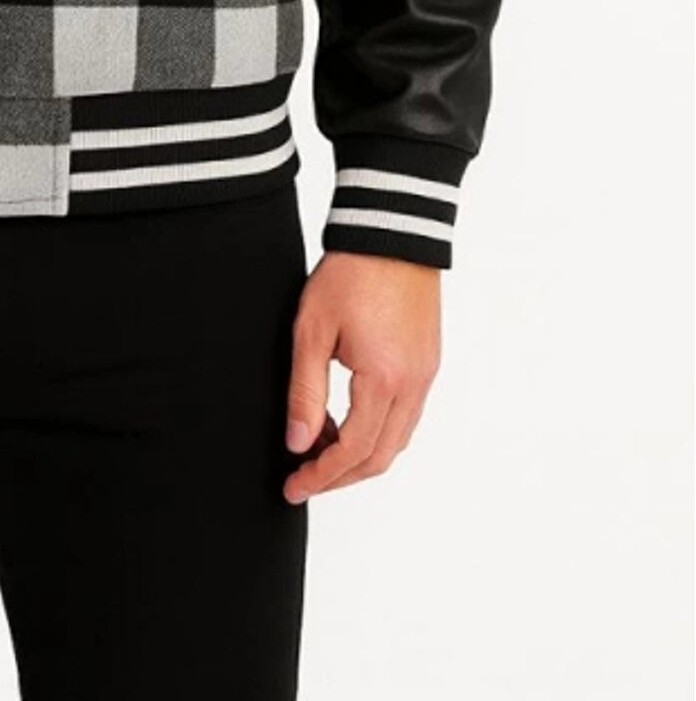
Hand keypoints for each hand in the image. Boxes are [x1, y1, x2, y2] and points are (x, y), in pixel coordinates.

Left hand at [283, 250, 440, 501]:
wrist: (391, 233)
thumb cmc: (350, 273)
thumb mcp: (312, 330)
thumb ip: (304, 391)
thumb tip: (297, 443)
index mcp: (384, 381)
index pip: (353, 452)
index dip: (321, 476)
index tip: (293, 487)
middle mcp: (413, 385)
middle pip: (379, 457)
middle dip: (340, 477)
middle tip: (303, 481)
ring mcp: (425, 375)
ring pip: (396, 440)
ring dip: (360, 457)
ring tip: (320, 454)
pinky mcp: (427, 362)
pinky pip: (406, 417)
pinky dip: (378, 432)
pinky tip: (347, 423)